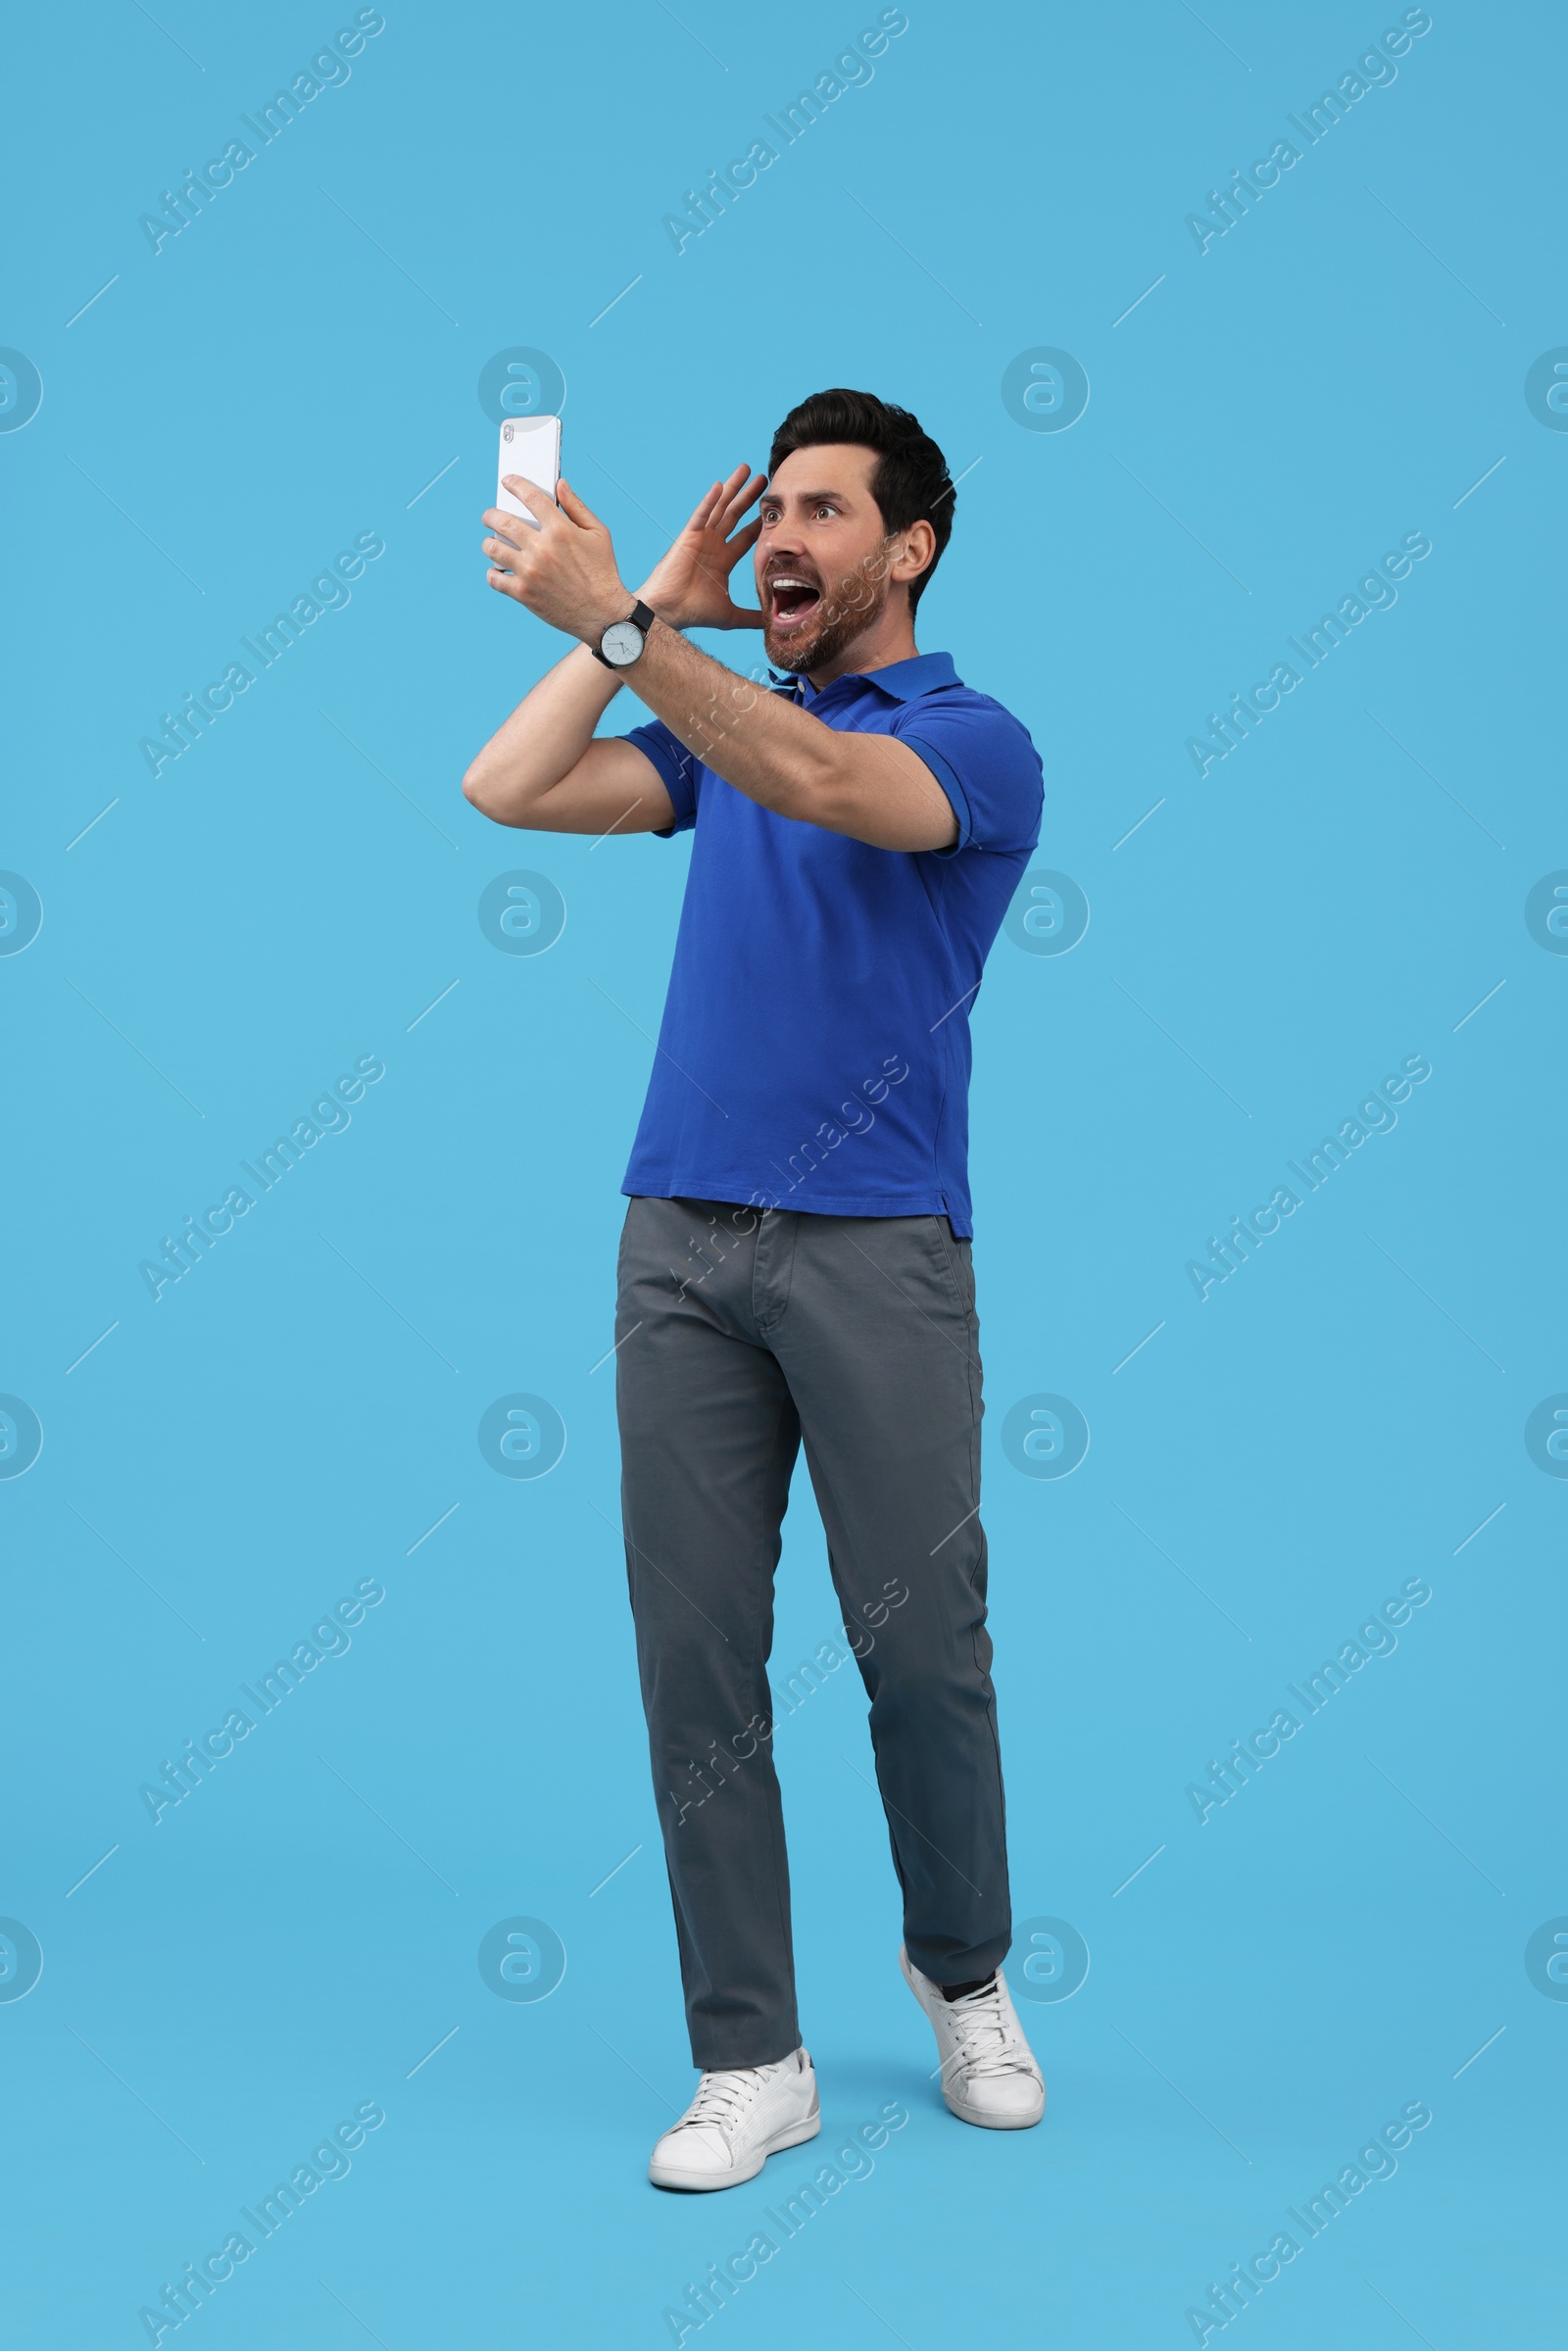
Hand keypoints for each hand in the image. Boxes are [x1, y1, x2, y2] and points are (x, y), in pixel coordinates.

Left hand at [482, 478, 629, 642]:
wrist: (603, 614)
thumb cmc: (603, 572)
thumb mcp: (599, 534)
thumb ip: (577, 507)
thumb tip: (560, 484)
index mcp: (561, 530)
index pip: (530, 496)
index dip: (515, 484)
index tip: (507, 482)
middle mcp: (542, 548)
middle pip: (502, 521)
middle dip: (491, 515)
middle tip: (489, 516)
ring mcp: (530, 571)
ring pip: (492, 548)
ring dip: (488, 543)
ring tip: (491, 544)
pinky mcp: (523, 593)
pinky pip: (495, 578)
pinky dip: (493, 573)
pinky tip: (498, 570)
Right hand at [635, 463, 767, 630]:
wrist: (669, 612)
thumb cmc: (694, 612)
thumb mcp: (731, 615)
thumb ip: (751, 616)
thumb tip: (770, 622)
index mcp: (723, 559)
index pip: (745, 536)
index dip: (759, 522)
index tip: (774, 510)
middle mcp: (713, 545)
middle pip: (735, 515)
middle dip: (749, 497)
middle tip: (764, 479)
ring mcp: (700, 538)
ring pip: (720, 508)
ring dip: (732, 488)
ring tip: (745, 469)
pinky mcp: (688, 537)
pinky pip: (701, 515)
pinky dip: (709, 500)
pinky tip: (719, 485)